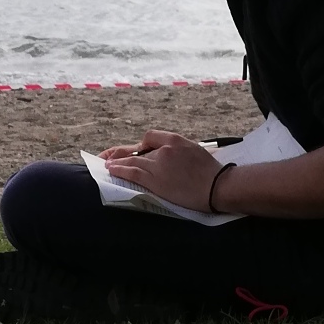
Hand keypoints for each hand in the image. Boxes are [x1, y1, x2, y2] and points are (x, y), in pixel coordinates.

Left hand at [103, 130, 223, 211]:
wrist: (217, 186)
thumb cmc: (212, 172)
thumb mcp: (196, 151)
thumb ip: (180, 150)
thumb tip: (173, 157)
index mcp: (175, 140)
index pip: (151, 137)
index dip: (142, 145)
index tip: (138, 152)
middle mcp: (164, 149)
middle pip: (138, 149)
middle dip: (122, 153)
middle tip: (108, 156)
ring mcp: (158, 164)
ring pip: (132, 161)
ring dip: (117, 162)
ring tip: (106, 164)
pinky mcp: (155, 180)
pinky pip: (132, 172)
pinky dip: (120, 170)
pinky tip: (111, 170)